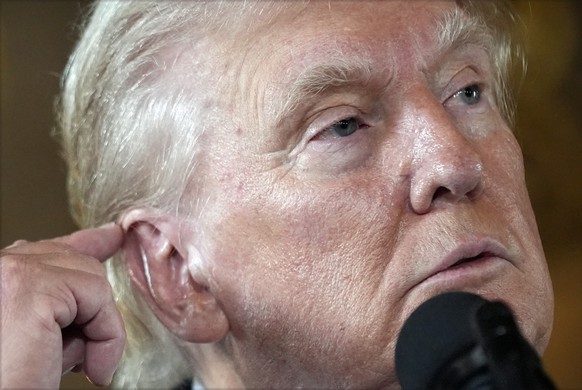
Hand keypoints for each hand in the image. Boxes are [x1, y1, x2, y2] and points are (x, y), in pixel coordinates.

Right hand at [0, 224, 125, 388]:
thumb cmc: (15, 378)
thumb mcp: (46, 334)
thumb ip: (65, 304)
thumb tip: (97, 288)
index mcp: (3, 276)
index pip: (50, 249)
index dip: (88, 242)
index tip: (113, 236)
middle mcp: (1, 266)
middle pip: (78, 263)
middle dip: (94, 306)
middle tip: (88, 355)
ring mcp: (13, 271)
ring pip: (92, 280)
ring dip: (98, 329)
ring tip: (79, 367)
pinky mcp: (33, 288)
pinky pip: (99, 297)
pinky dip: (107, 336)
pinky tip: (93, 369)